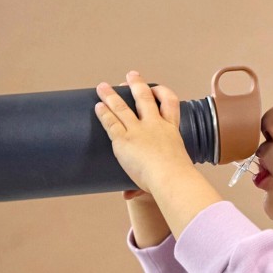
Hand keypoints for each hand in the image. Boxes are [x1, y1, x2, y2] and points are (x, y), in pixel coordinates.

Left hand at [94, 71, 191, 195]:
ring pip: (122, 107)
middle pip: (145, 98)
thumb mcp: (164, 173)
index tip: (157, 89)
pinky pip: (111, 122)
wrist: (171, 177)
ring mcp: (138, 130)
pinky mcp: (124, 139)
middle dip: (137, 85)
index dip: (164, 93)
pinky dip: (103, 113)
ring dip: (111, 95)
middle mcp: (155, 125)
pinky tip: (97, 106)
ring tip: (102, 86)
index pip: (171, 104)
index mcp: (171, 130)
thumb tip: (128, 197)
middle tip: (131, 75)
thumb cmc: (175, 178)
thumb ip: (144, 183)